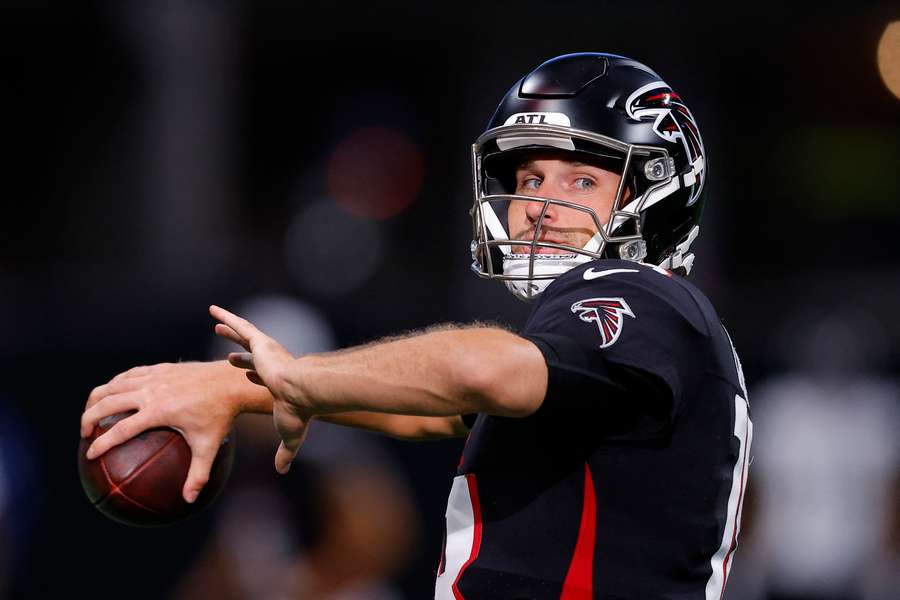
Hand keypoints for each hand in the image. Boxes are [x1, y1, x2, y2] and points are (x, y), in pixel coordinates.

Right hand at [80, 361, 241, 502]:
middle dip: (89, 417)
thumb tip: (190, 500)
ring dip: (97, 398)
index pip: (121, 429)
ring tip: (90, 413)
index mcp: (159, 410)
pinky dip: (115, 384)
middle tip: (83, 433)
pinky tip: (113, 394)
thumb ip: (198, 474)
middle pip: (108, 402)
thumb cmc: (220, 415)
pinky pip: (129, 374)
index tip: (88, 454)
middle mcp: (152, 390)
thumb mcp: (209, 446)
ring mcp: (155, 376)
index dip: (102, 442)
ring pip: (114, 384)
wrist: (230, 382)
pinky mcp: (160, 368)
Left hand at [210, 304, 312, 473]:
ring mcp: (266, 350)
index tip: (241, 372)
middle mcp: (271, 362)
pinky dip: (227, 317)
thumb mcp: (288, 433)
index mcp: (276, 380)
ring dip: (231, 329)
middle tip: (228, 353)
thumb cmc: (299, 413)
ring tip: (217, 324)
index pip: (259, 374)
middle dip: (239, 352)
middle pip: (250, 355)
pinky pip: (240, 326)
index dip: (249, 372)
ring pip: (244, 336)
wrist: (305, 391)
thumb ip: (284, 451)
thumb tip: (282, 471)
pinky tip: (214, 311)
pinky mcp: (261, 342)